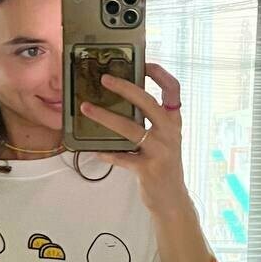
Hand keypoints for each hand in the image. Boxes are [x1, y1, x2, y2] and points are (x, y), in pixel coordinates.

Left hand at [79, 60, 190, 215]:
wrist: (172, 198)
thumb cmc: (163, 164)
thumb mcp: (163, 139)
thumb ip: (151, 121)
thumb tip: (124, 98)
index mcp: (174, 121)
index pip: (173, 90)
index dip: (159, 74)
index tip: (143, 63)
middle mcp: (170, 132)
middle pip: (148, 103)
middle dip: (125, 88)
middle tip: (104, 79)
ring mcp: (160, 151)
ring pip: (131, 128)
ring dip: (106, 117)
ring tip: (86, 108)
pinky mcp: (148, 169)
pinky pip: (122, 158)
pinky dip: (107, 153)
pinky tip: (94, 149)